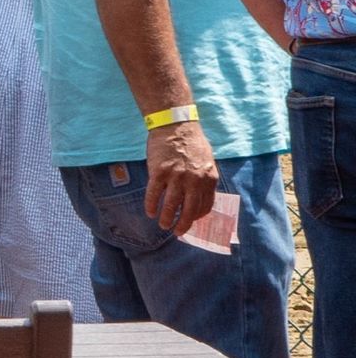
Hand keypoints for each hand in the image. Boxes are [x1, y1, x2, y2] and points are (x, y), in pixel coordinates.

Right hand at [144, 120, 217, 234]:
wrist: (176, 125)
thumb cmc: (192, 142)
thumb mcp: (207, 161)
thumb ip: (204, 178)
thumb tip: (200, 196)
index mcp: (208, 178)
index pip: (205, 205)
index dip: (197, 216)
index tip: (190, 220)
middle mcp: (194, 181)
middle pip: (189, 210)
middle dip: (183, 224)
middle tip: (178, 232)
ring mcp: (176, 177)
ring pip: (171, 205)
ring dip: (166, 218)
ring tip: (162, 225)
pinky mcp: (158, 172)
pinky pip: (154, 194)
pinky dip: (151, 205)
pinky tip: (149, 211)